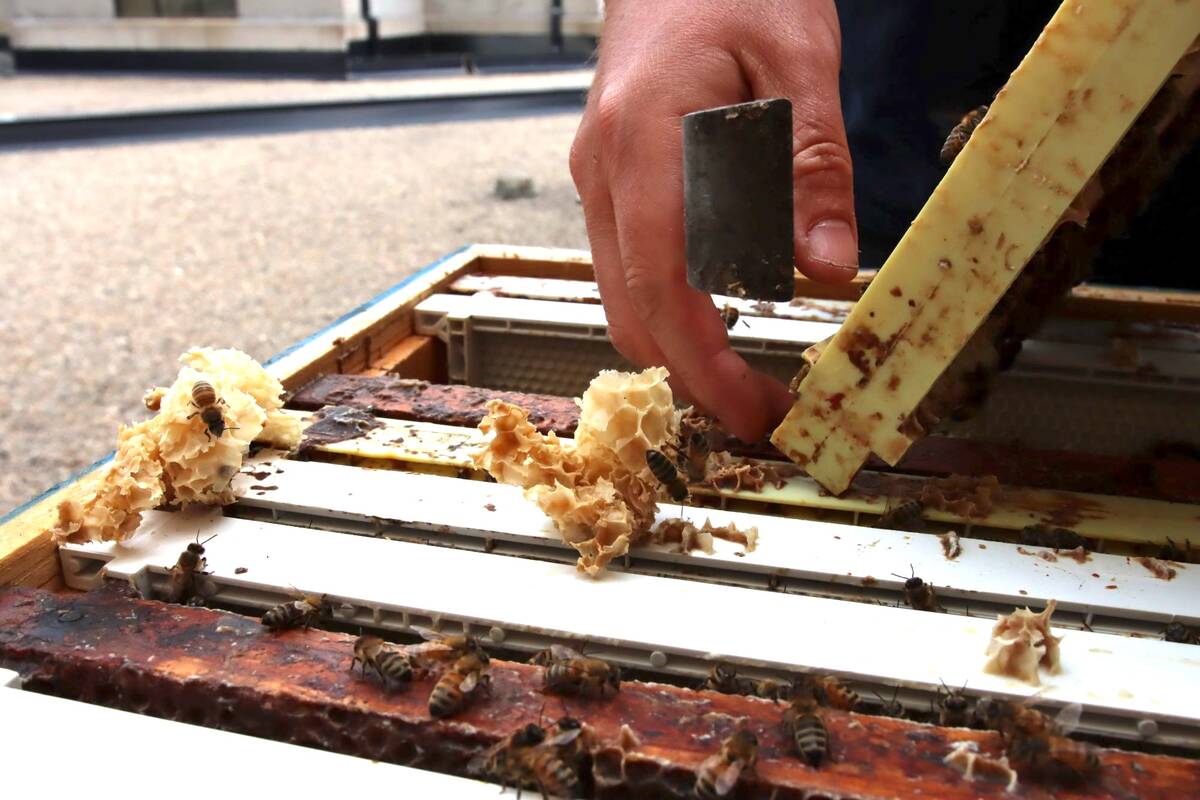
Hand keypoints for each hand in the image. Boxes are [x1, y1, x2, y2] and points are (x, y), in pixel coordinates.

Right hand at [570, 0, 856, 440]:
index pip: (663, 284)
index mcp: (643, 139)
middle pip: (630, 309)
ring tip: (752, 372)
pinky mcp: (613, 181)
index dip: (704, 363)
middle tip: (764, 409)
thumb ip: (813, 164)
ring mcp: (599, 178)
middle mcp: (604, 170)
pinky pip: (633, 265)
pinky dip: (675, 308)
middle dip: (693, 375)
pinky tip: (727, 312)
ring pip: (625, 296)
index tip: (752, 410)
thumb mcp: (799, 58)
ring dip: (682, 347)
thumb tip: (824, 269)